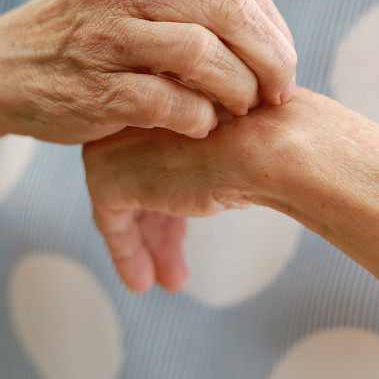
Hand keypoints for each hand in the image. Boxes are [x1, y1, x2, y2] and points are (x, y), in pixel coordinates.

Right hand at [0, 0, 295, 144]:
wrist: (4, 70)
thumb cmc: (90, 39)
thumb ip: (193, 4)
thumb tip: (271, 36)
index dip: (274, 30)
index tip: (283, 65)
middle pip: (230, 11)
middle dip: (272, 58)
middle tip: (280, 93)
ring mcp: (107, 35)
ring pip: (203, 53)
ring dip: (239, 89)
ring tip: (242, 109)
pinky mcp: (96, 87)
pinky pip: (171, 103)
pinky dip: (200, 119)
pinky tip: (201, 126)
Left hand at [81, 88, 341, 291]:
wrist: (266, 145)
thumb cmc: (273, 133)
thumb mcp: (243, 131)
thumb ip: (223, 142)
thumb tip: (224, 172)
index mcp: (162, 97)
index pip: (159, 149)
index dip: (173, 190)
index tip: (186, 226)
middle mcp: (130, 118)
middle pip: (144, 178)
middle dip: (162, 222)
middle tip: (178, 254)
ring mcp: (111, 147)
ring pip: (130, 202)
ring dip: (152, 242)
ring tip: (172, 278)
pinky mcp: (106, 182)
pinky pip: (113, 226)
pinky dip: (128, 253)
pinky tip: (143, 281)